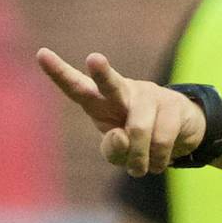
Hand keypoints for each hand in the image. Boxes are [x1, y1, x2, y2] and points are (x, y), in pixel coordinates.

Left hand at [37, 48, 206, 175]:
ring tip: (142, 168)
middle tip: (94, 59)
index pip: (77, 87)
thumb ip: (112, 150)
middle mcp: (123, 91)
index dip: (59, 73)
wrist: (180, 132)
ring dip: (139, 159)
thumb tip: (122, 136)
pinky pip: (161, 139)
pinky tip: (157, 163)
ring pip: (138, 130)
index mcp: (100, 101)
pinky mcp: (174, 104)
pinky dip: (157, 160)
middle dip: (102, 73)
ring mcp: (150, 95)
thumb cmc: (137, 139)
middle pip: (110, 84)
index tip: (41, 54)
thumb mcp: (118, 151)